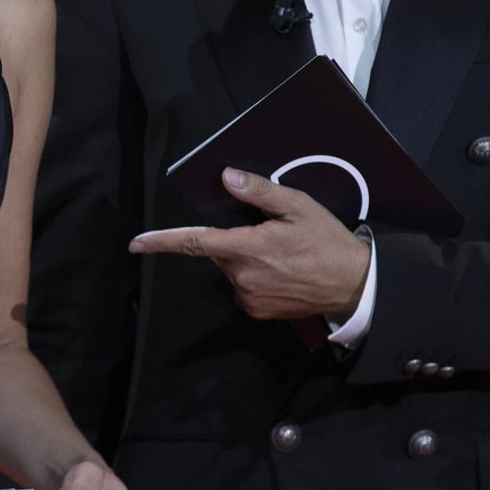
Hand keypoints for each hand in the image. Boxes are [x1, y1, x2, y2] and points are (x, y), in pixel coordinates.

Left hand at [129, 167, 368, 320]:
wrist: (353, 286)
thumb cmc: (327, 242)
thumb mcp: (298, 207)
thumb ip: (259, 193)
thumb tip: (227, 178)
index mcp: (247, 248)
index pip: (196, 243)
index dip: (163, 242)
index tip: (136, 243)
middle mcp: (242, 276)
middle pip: (218, 252)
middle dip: (233, 240)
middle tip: (267, 233)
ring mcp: (248, 297)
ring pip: (230, 270)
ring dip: (244, 259)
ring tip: (281, 255)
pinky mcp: (257, 311)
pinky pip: (242, 288)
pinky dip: (253, 277)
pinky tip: (280, 272)